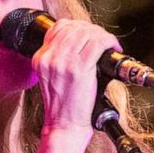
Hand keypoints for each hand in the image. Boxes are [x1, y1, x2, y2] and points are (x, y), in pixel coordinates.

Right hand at [27, 19, 118, 152]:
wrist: (64, 126)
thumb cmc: (65, 105)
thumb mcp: (53, 78)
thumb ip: (61, 58)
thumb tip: (83, 40)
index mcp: (40, 58)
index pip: (58, 27)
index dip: (78, 27)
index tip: (90, 35)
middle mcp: (48, 58)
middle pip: (73, 27)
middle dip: (92, 29)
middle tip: (103, 39)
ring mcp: (62, 62)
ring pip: (86, 32)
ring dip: (102, 35)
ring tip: (109, 44)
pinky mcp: (79, 68)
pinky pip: (97, 43)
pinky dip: (109, 41)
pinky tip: (113, 47)